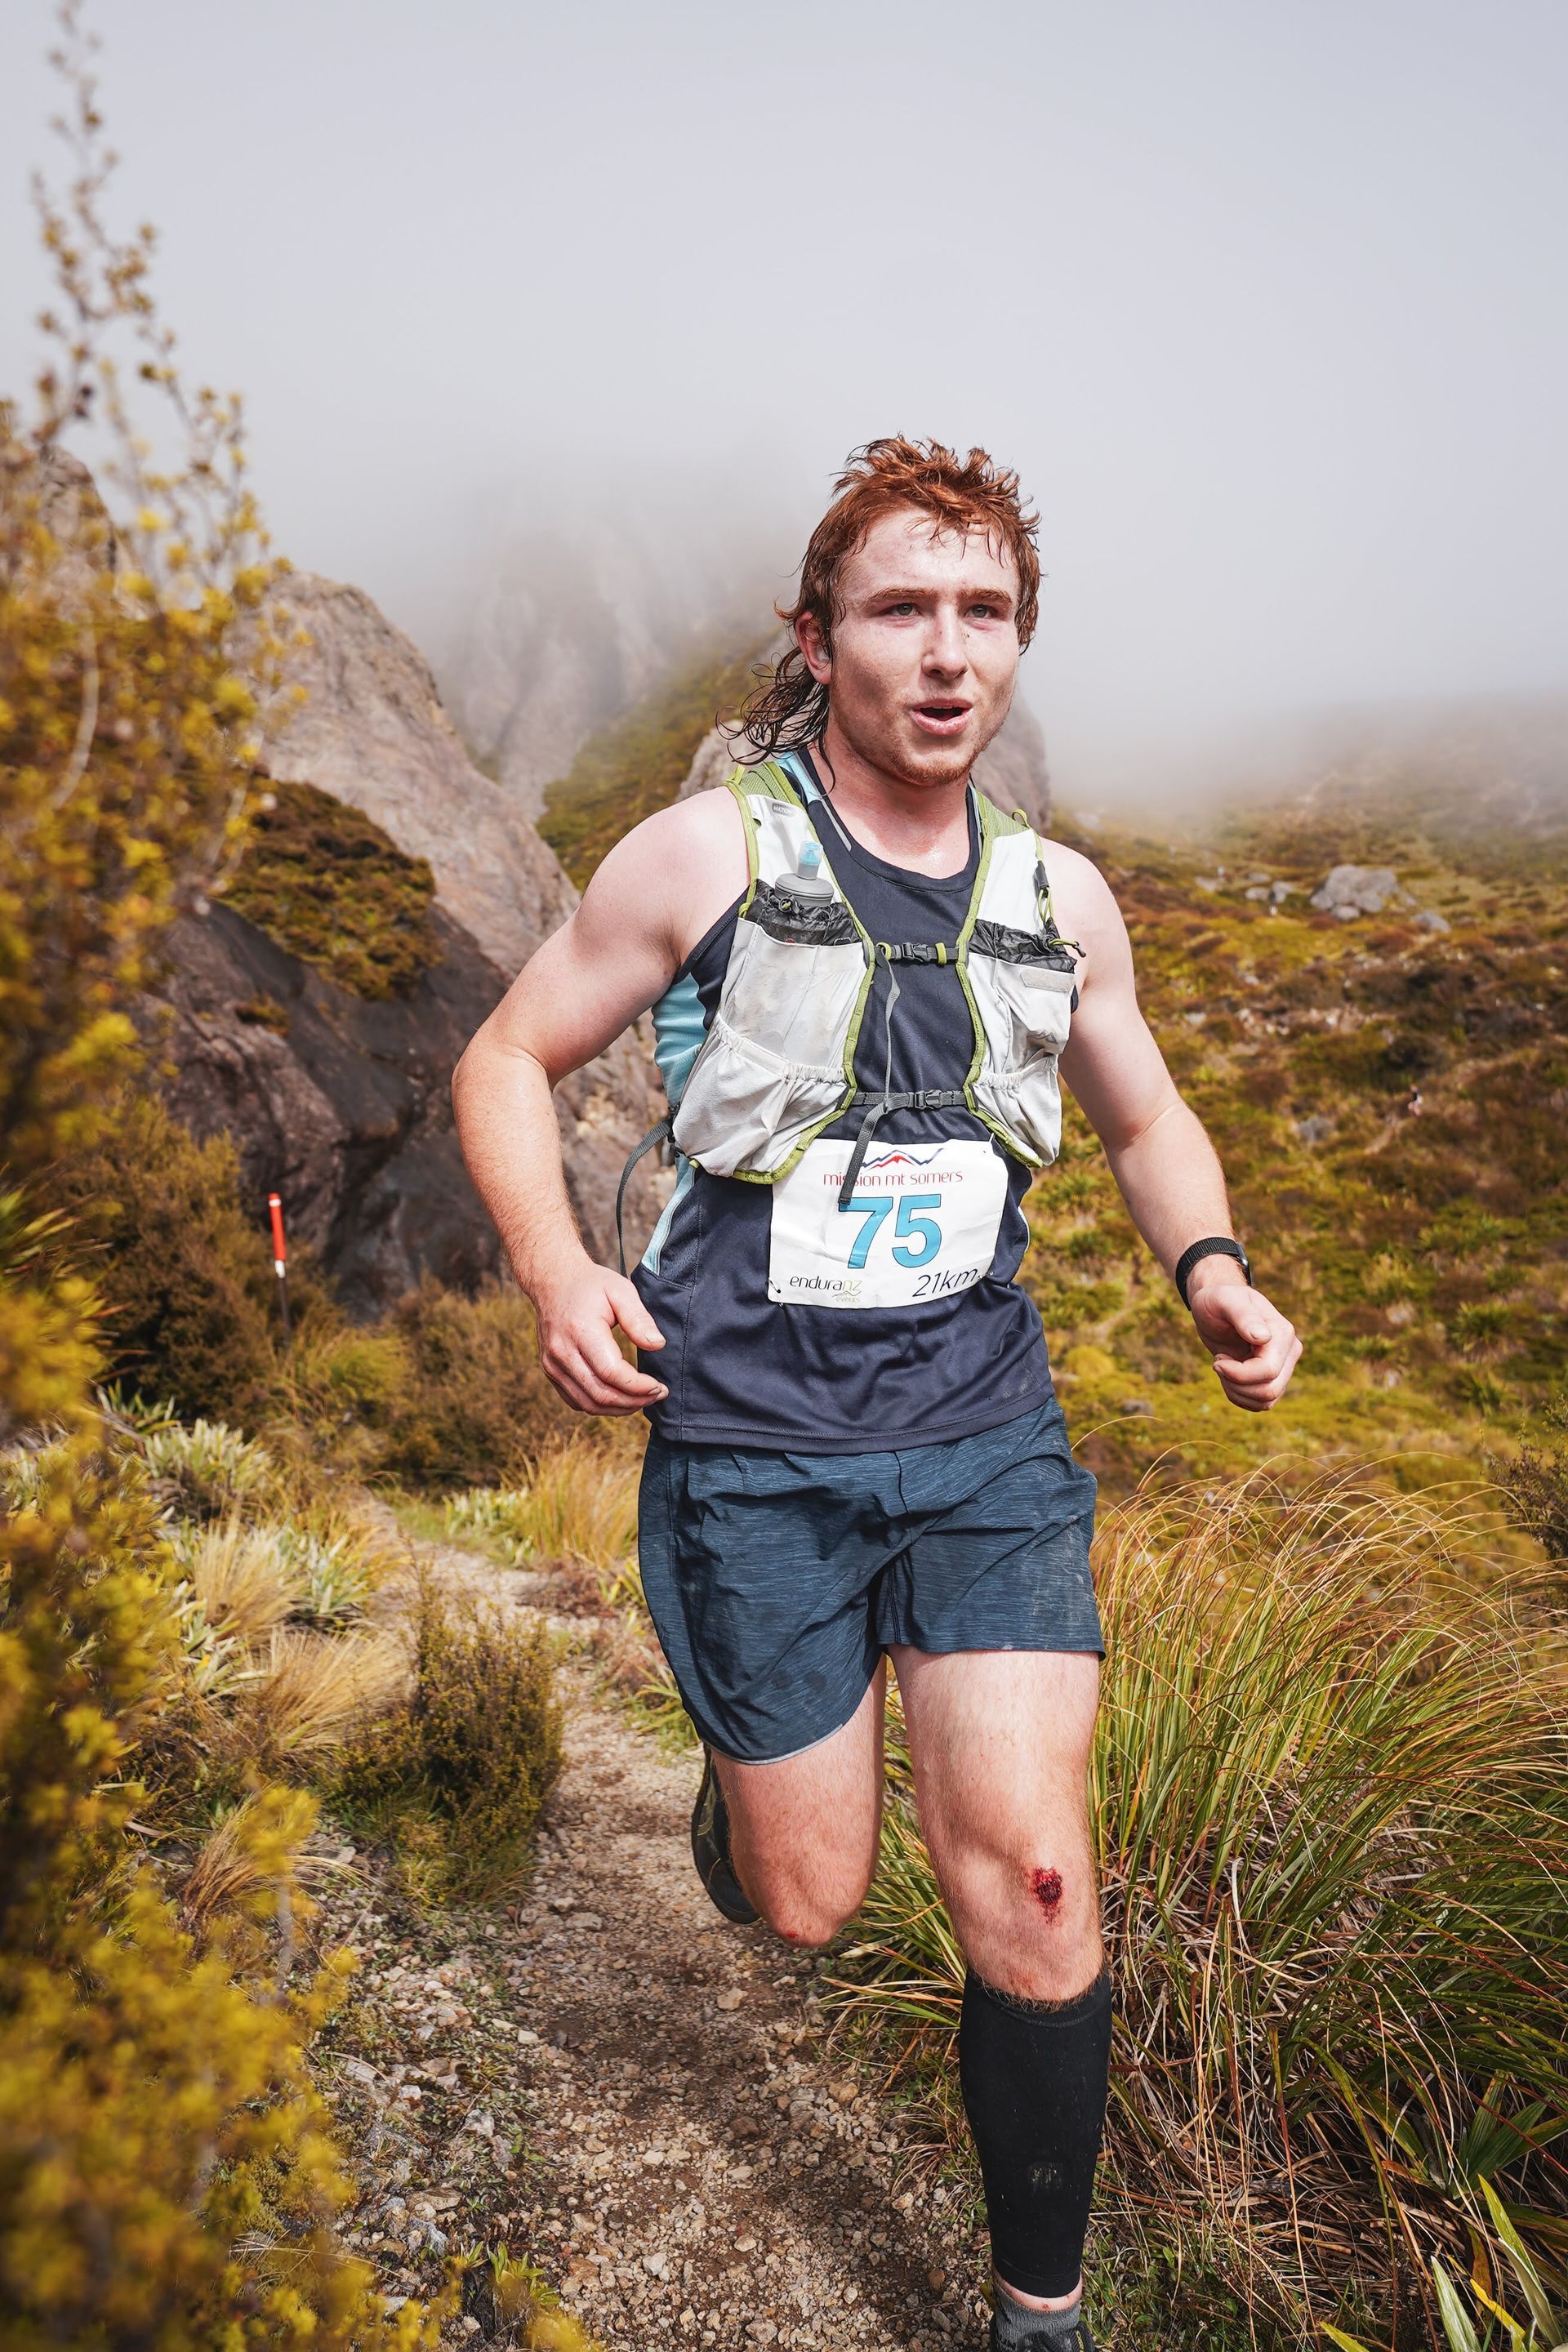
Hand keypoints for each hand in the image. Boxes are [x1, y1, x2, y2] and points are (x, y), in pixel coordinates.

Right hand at [534, 1262, 668, 1415]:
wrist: (553, 1281)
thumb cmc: (591, 1285)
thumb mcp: (621, 1290)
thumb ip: (639, 1319)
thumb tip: (658, 1345)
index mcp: (581, 1331)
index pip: (611, 1373)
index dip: (638, 1387)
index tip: (659, 1386)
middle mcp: (561, 1352)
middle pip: (599, 1394)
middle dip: (633, 1401)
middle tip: (657, 1395)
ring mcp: (552, 1364)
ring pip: (587, 1403)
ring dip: (618, 1409)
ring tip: (642, 1400)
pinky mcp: (550, 1371)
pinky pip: (575, 1400)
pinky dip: (600, 1406)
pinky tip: (620, 1399)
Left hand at [1187, 1267, 1300, 1411]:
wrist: (1217, 1308)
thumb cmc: (1219, 1300)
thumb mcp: (1224, 1300)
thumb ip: (1243, 1316)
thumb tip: (1263, 1337)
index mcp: (1282, 1333)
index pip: (1268, 1371)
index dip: (1238, 1373)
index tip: (1217, 1359)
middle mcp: (1289, 1352)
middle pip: (1268, 1390)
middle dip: (1236, 1384)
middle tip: (1218, 1362)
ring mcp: (1284, 1367)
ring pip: (1266, 1401)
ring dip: (1236, 1391)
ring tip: (1223, 1367)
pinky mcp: (1273, 1379)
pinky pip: (1261, 1403)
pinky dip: (1239, 1396)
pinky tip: (1228, 1376)